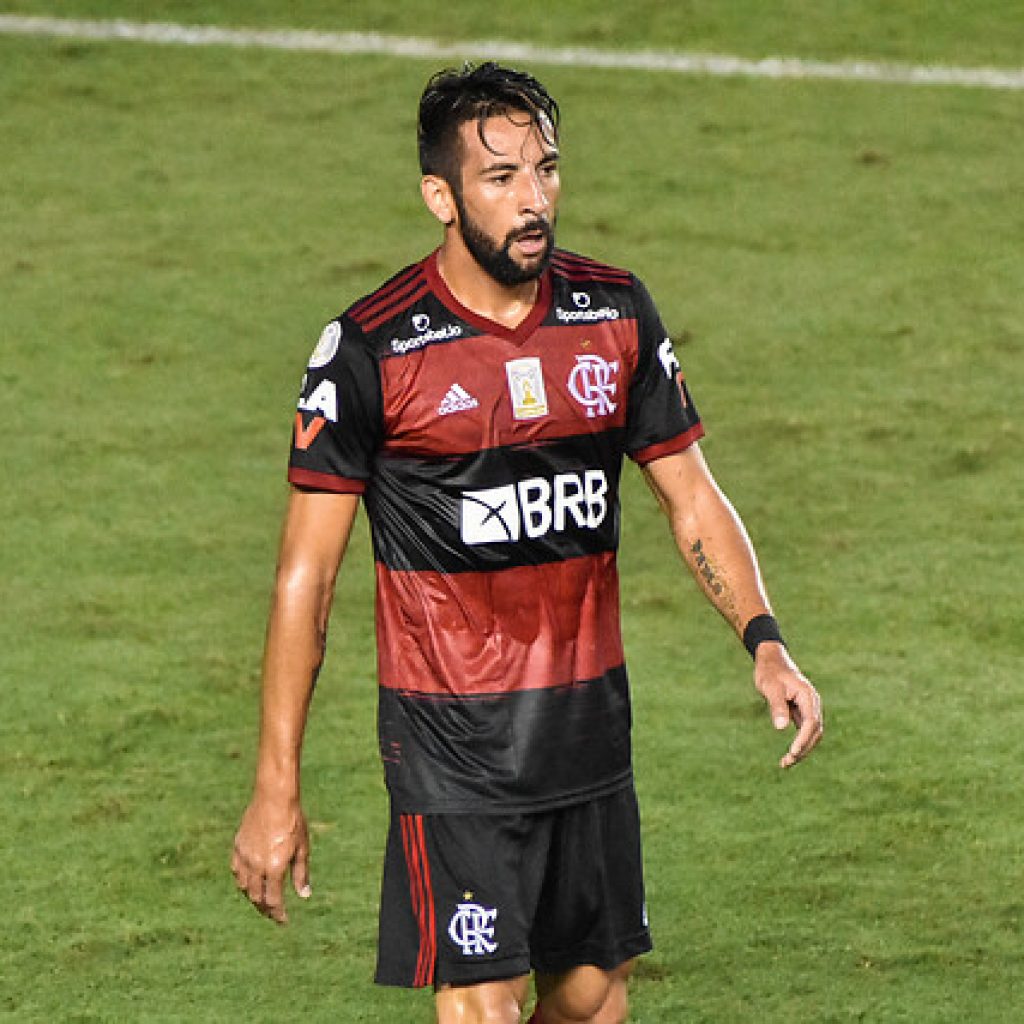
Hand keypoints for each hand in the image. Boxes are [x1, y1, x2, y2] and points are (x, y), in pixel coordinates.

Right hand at [231, 796, 310, 923]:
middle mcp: (256, 866)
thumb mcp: (302, 848)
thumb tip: (304, 896)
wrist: (274, 797)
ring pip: (244, 887)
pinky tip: (250, 882)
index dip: (278, 914)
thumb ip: (301, 874)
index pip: (273, 900)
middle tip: (273, 914)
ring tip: (262, 900)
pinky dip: (243, 882)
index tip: (283, 920)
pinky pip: (236, 872)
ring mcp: (244, 857)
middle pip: (257, 897)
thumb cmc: (293, 821)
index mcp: (274, 867)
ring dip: (253, 897)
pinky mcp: (237, 847)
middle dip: (265, 909)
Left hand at [753, 642, 822, 767]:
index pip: (812, 722)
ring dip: (802, 749)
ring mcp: (809, 709)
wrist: (771, 662)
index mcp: (808, 696)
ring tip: (785, 763)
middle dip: (804, 748)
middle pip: (815, 732)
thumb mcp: (771, 688)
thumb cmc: (770, 673)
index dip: (804, 739)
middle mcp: (813, 704)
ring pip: (812, 734)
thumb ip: (777, 706)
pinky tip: (789, 755)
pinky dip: (799, 743)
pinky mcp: (802, 713)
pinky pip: (805, 732)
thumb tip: (780, 727)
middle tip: (787, 761)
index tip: (793, 751)